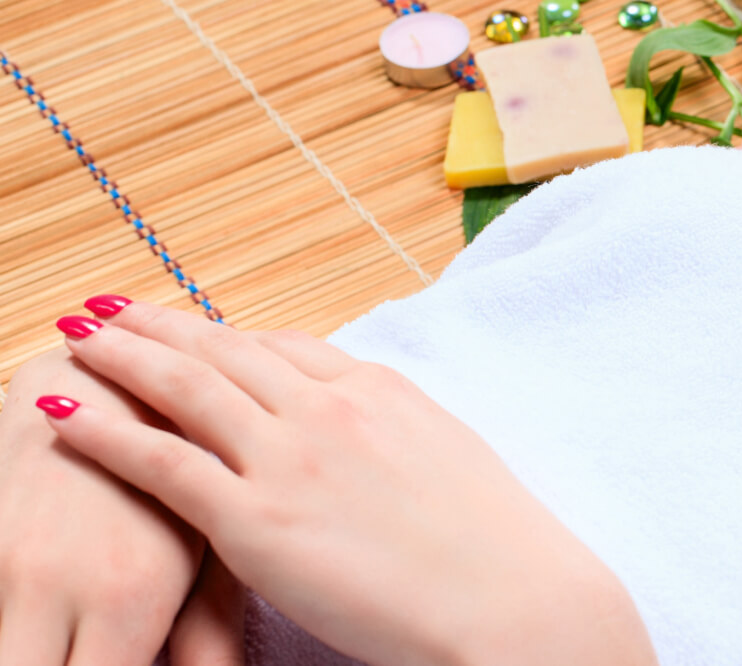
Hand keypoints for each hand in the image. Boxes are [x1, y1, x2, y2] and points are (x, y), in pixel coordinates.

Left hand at [34, 302, 655, 665]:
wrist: (512, 601)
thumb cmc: (497, 549)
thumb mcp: (451, 459)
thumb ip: (396, 436)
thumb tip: (374, 441)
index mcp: (382, 391)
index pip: (287, 347)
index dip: (226, 335)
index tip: (193, 328)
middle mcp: (329, 408)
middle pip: (224, 350)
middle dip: (159, 324)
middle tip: (109, 307)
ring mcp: (290, 458)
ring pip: (184, 388)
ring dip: (121, 356)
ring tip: (75, 337)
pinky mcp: (256, 520)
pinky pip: (161, 462)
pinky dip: (104, 431)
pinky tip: (63, 414)